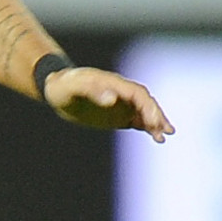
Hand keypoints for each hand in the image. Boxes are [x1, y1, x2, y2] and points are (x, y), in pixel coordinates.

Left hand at [42, 66, 174, 141]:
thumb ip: (92, 90)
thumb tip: (112, 98)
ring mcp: (121, 103)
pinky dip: (148, 128)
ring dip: (156, 122)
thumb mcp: (73, 87)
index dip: (148, 107)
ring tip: (165, 136)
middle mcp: (121, 92)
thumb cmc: (63, 86)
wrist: (56, 89)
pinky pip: (137, 120)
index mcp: (114, 83)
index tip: (153, 122)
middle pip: (146, 102)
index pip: (138, 93)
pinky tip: (156, 137)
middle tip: (165, 131)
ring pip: (145, 111)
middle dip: (157, 115)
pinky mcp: (118, 115)